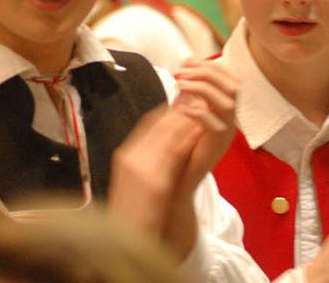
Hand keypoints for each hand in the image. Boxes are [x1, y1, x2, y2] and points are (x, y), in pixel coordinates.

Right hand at [107, 105, 201, 237]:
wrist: (124, 237)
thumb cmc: (135, 206)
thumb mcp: (138, 174)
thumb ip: (150, 152)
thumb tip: (170, 128)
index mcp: (127, 154)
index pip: (149, 122)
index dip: (170, 107)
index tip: (187, 97)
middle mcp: (131, 157)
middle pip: (158, 123)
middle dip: (180, 106)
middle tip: (200, 92)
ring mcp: (141, 169)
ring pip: (166, 134)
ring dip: (185, 117)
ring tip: (204, 105)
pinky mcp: (153, 183)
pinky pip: (171, 154)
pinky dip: (184, 139)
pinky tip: (198, 130)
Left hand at [171, 59, 238, 194]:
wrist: (177, 184)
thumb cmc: (179, 149)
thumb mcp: (183, 114)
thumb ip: (187, 92)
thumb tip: (186, 64)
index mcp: (223, 110)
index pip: (229, 79)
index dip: (211, 66)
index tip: (188, 60)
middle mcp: (230, 120)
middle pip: (233, 86)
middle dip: (207, 72)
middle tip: (182, 71)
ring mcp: (226, 134)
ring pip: (227, 102)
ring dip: (203, 87)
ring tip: (181, 83)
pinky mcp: (217, 148)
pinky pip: (216, 125)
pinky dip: (201, 112)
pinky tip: (185, 108)